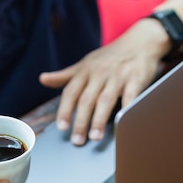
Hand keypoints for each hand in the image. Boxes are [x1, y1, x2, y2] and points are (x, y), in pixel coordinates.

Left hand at [39, 21, 164, 144]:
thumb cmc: (111, 57)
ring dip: (99, 120)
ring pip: (106, 100)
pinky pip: (130, 98)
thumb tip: (42, 79)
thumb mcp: (86, 63)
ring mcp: (118, 77)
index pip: (71, 92)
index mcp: (86, 71)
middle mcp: (100, 73)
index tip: (62, 127)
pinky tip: (121, 125)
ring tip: (94, 138)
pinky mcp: (136, 79)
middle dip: (81, 121)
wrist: (140, 42)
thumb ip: (65, 75)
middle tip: (77, 141)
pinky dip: (126, 111)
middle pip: (87, 100)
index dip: (65, 110)